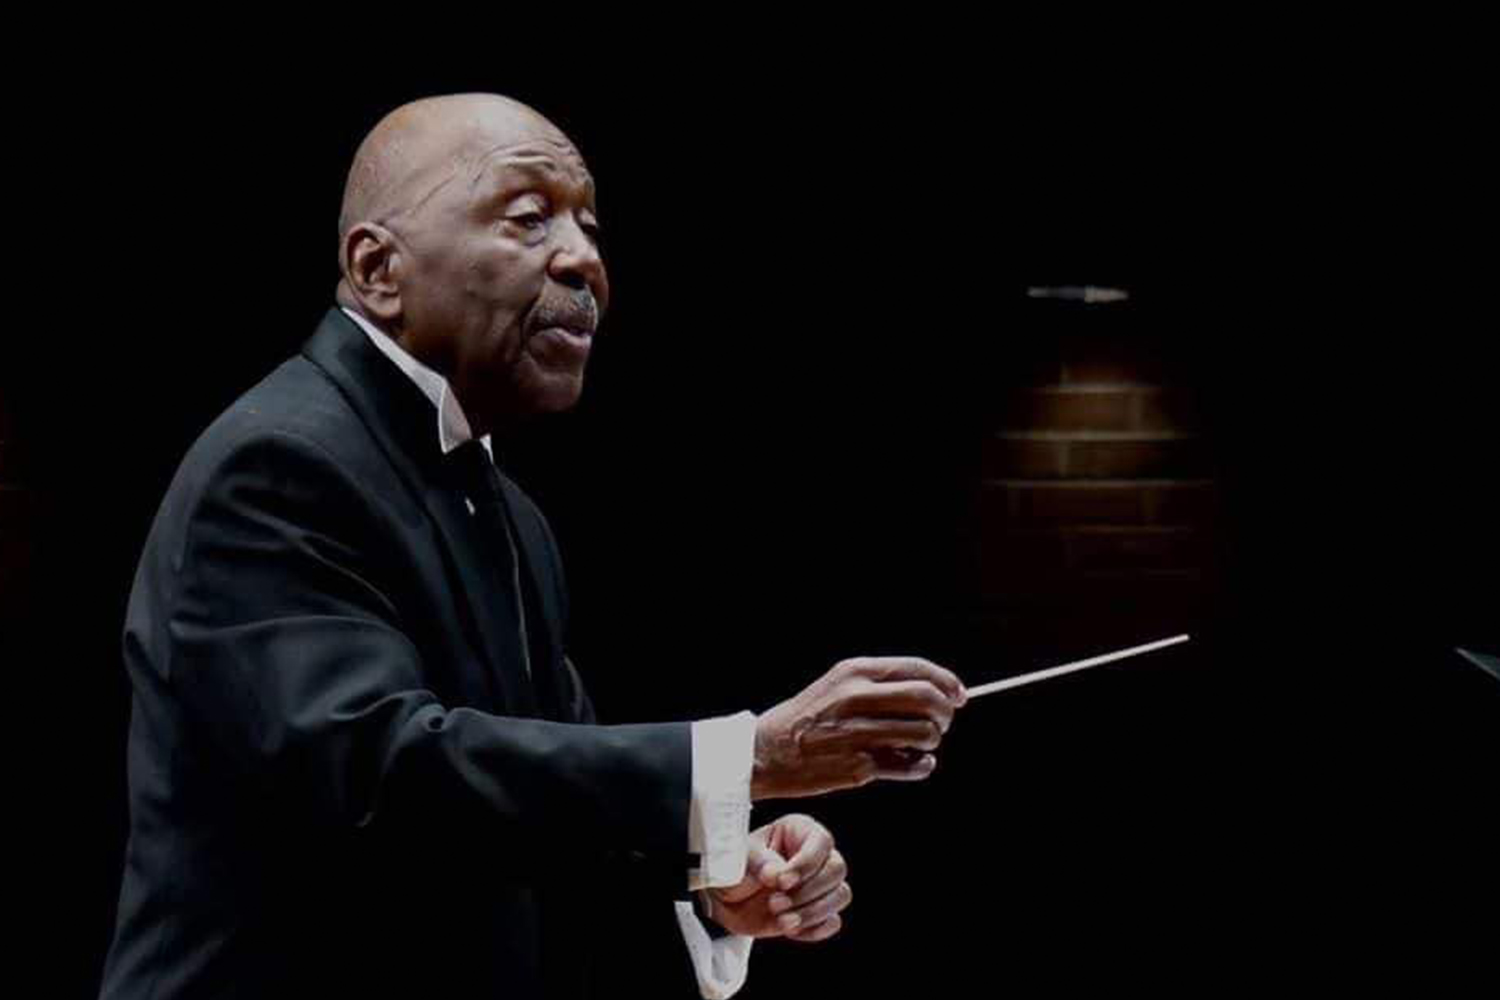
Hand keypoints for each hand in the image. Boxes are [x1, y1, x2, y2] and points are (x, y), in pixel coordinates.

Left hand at [703, 814, 850, 941]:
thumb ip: (758, 861)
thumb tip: (776, 873)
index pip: (821, 842)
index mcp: (800, 831)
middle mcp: (816, 856)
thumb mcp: (740, 858)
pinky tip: (790, 930)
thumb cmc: (735, 870)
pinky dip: (814, 929)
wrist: (725, 900)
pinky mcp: (819, 912)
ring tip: (781, 919)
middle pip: (836, 870)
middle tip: (774, 903)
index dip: (805, 864)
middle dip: (806, 892)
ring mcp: (820, 885)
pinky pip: (833, 922)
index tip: (780, 882)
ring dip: (811, 912)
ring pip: (840, 895)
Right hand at [752, 656, 967, 798]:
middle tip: (942, 723)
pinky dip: (921, 766)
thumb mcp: (837, 685)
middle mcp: (858, 698)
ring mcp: (859, 733)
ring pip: (924, 733)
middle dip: (945, 712)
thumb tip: (932, 690)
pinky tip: (914, 764)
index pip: (918, 669)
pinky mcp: (859, 766)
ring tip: (920, 745)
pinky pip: (910, 765)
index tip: (959, 695)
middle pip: (927, 698)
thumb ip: (879, 685)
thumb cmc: (806, 719)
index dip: (947, 682)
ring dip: (931, 741)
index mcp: (854, 672)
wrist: (766, 751)